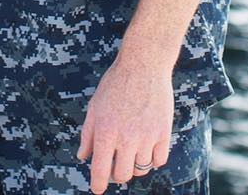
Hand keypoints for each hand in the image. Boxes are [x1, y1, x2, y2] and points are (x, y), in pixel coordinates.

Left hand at [76, 57, 173, 193]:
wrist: (143, 65)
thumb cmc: (115, 84)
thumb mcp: (95, 106)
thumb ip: (88, 134)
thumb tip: (83, 157)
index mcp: (106, 132)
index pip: (101, 171)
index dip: (98, 185)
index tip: (97, 189)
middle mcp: (126, 138)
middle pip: (123, 175)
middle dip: (117, 174)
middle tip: (115, 165)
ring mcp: (147, 137)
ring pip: (141, 169)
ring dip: (134, 164)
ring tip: (131, 149)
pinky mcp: (164, 133)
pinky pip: (159, 161)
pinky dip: (153, 159)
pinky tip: (147, 146)